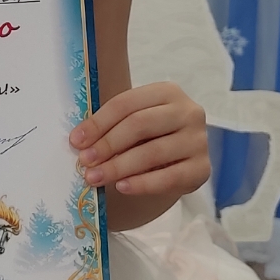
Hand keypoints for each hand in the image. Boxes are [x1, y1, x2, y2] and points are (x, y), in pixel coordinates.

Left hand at [70, 82, 209, 198]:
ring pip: (152, 152)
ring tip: (95, 177)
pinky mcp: (202, 168)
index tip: (76, 140)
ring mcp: (198, 140)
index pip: (126, 104)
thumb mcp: (135, 122)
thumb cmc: (152, 136)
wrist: (181, 160)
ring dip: (119, 167)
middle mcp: (188, 111)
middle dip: (107, 144)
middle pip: (139, 125)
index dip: (98, 122)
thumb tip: (80, 140)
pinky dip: (142, 184)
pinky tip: (122, 187)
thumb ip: (113, 126)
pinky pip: (168, 178)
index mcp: (167, 92)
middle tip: (84, 161)